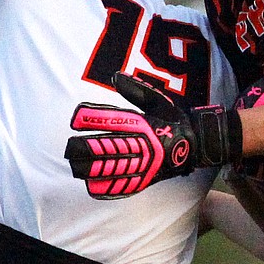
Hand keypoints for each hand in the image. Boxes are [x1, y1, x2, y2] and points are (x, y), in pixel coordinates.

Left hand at [65, 73, 205, 197]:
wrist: (195, 146)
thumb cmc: (172, 121)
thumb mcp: (158, 100)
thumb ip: (136, 89)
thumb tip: (115, 76)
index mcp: (143, 124)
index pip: (112, 120)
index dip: (91, 120)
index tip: (75, 120)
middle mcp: (141, 145)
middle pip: (105, 148)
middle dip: (83, 149)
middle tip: (68, 148)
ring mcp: (143, 165)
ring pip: (110, 168)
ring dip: (89, 168)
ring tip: (74, 166)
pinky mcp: (145, 179)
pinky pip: (122, 186)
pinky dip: (105, 186)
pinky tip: (90, 184)